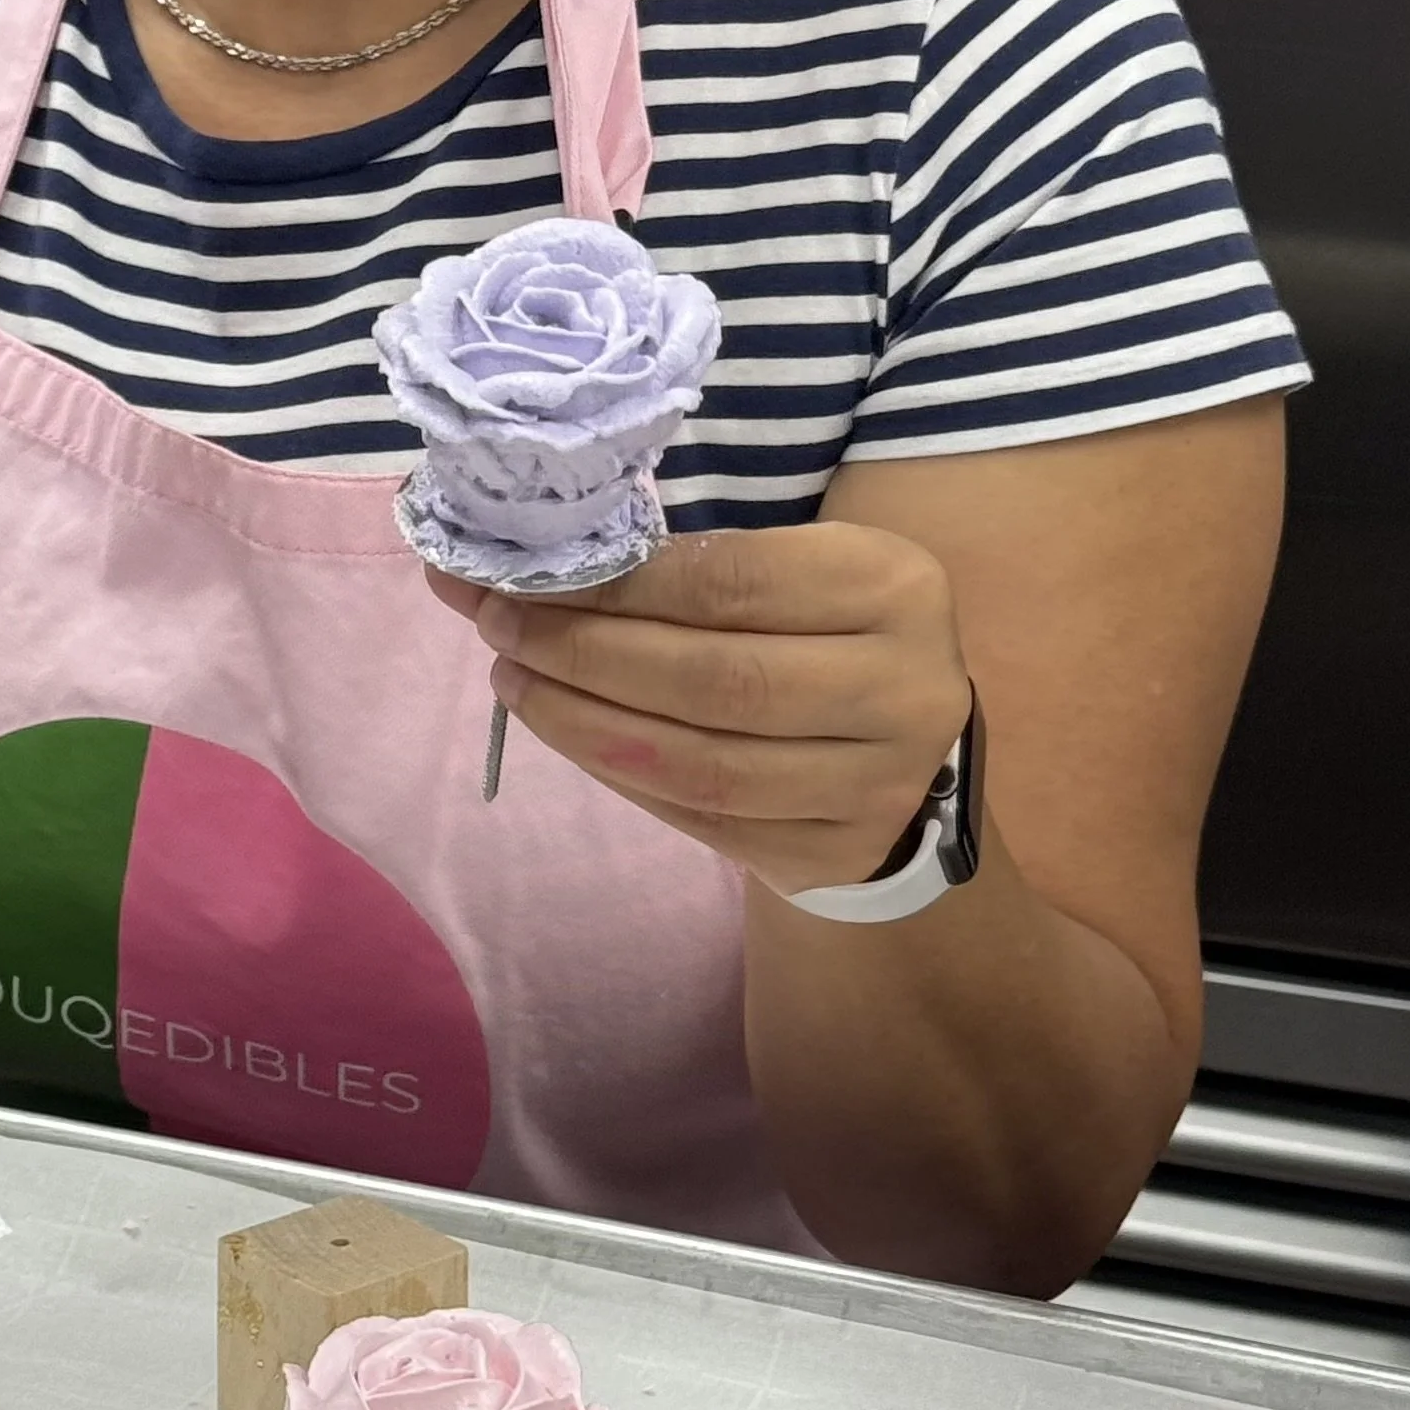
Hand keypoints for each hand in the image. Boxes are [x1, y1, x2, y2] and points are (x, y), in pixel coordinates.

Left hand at [430, 524, 972, 898]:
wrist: (911, 744)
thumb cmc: (829, 627)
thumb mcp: (800, 566)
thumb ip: (698, 563)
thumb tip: (536, 556)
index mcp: (890, 588)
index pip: (729, 583)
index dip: (616, 584)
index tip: (521, 571)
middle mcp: (900, 690)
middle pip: (714, 678)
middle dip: (583, 653)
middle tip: (497, 626)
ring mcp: (874, 785)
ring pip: (702, 764)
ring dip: (584, 723)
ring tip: (511, 683)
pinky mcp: (832, 853)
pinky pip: (702, 819)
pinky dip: (619, 774)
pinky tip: (566, 735)